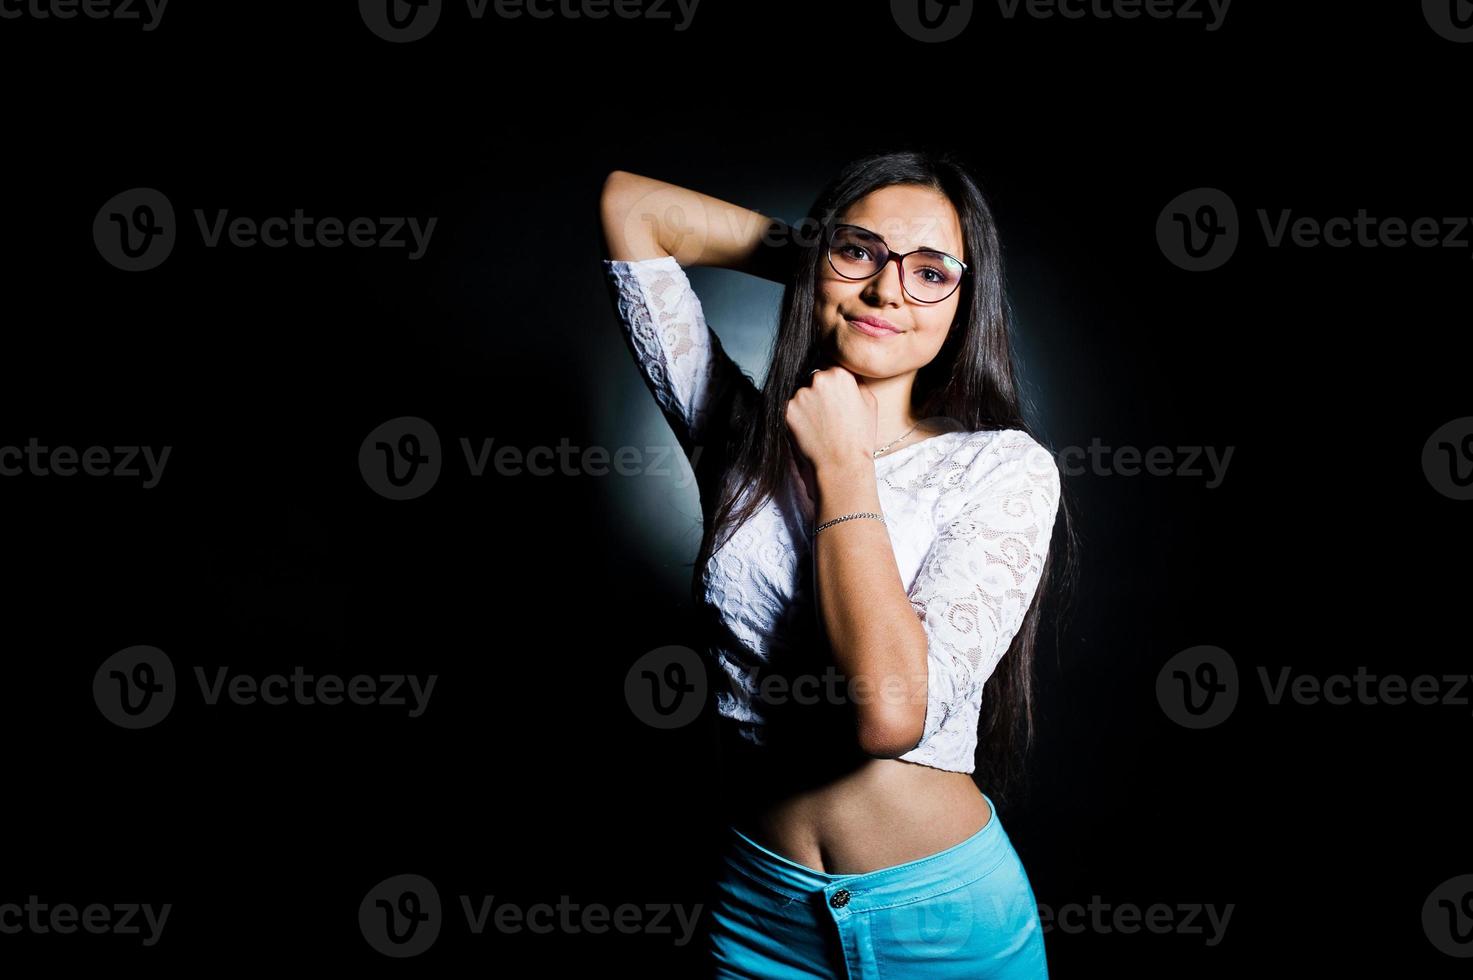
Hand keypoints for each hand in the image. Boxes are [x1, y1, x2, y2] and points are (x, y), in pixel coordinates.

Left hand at [785, 365, 877, 480]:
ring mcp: (800, 394)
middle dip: (816, 392)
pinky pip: (789, 407)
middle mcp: (817, 379)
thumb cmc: (859, 436)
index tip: (832, 397)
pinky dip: (796, 416)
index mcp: (839, 374)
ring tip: (817, 424)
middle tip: (824, 414)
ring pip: (799, 393)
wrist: (841, 463)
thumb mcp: (869, 402)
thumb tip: (845, 374)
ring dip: (805, 403)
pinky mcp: (787, 409)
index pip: (828, 368)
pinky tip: (808, 429)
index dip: (830, 384)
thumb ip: (856, 381)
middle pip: (812, 378)